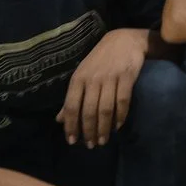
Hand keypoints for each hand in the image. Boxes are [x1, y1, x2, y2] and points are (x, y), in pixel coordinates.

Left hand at [61, 28, 149, 146]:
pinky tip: (118, 126)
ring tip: (103, 141)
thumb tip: (58, 120)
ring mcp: (110, 78)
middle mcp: (92, 79)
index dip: (71, 126)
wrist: (124, 40)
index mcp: (78, 79)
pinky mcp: (127, 76)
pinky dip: (120, 116)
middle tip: (91, 145)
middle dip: (88, 131)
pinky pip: (123, 101)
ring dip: (104, 128)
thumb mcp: (82, 76)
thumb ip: (72, 98)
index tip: (72, 141)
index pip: (71, 106)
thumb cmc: (100, 60)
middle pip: (88, 111)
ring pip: (105, 109)